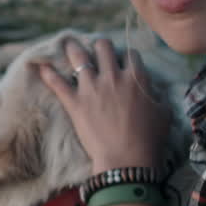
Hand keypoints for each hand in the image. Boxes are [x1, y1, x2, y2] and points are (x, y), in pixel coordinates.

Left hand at [37, 37, 171, 173]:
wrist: (127, 160)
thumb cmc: (150, 140)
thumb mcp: (164, 113)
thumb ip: (158, 96)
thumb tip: (153, 91)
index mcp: (136, 78)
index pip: (130, 54)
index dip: (126, 56)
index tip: (123, 62)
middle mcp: (113, 77)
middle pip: (103, 47)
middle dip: (100, 46)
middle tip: (97, 51)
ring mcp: (91, 88)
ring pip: (79, 56)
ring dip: (74, 49)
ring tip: (69, 44)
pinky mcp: (75, 103)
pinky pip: (57, 83)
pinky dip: (48, 74)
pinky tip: (41, 66)